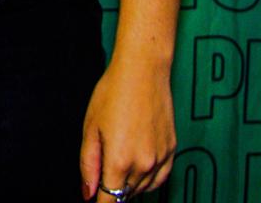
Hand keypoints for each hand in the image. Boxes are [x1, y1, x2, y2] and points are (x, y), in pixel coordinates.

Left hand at [79, 53, 175, 198]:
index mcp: (120, 161)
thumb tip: (88, 193)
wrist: (143, 70)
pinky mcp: (172, 151)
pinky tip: (138, 165)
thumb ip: (88, 165)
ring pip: (143, 189)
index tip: (96, 199)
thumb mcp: (91, 128)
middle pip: (126, 195)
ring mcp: (161, 158)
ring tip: (120, 158)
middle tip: (104, 166)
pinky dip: (148, 179)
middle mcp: (144, 164)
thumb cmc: (113, 93)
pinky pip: (160, 178)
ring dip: (130, 184)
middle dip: (112, 189)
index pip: (110, 201)